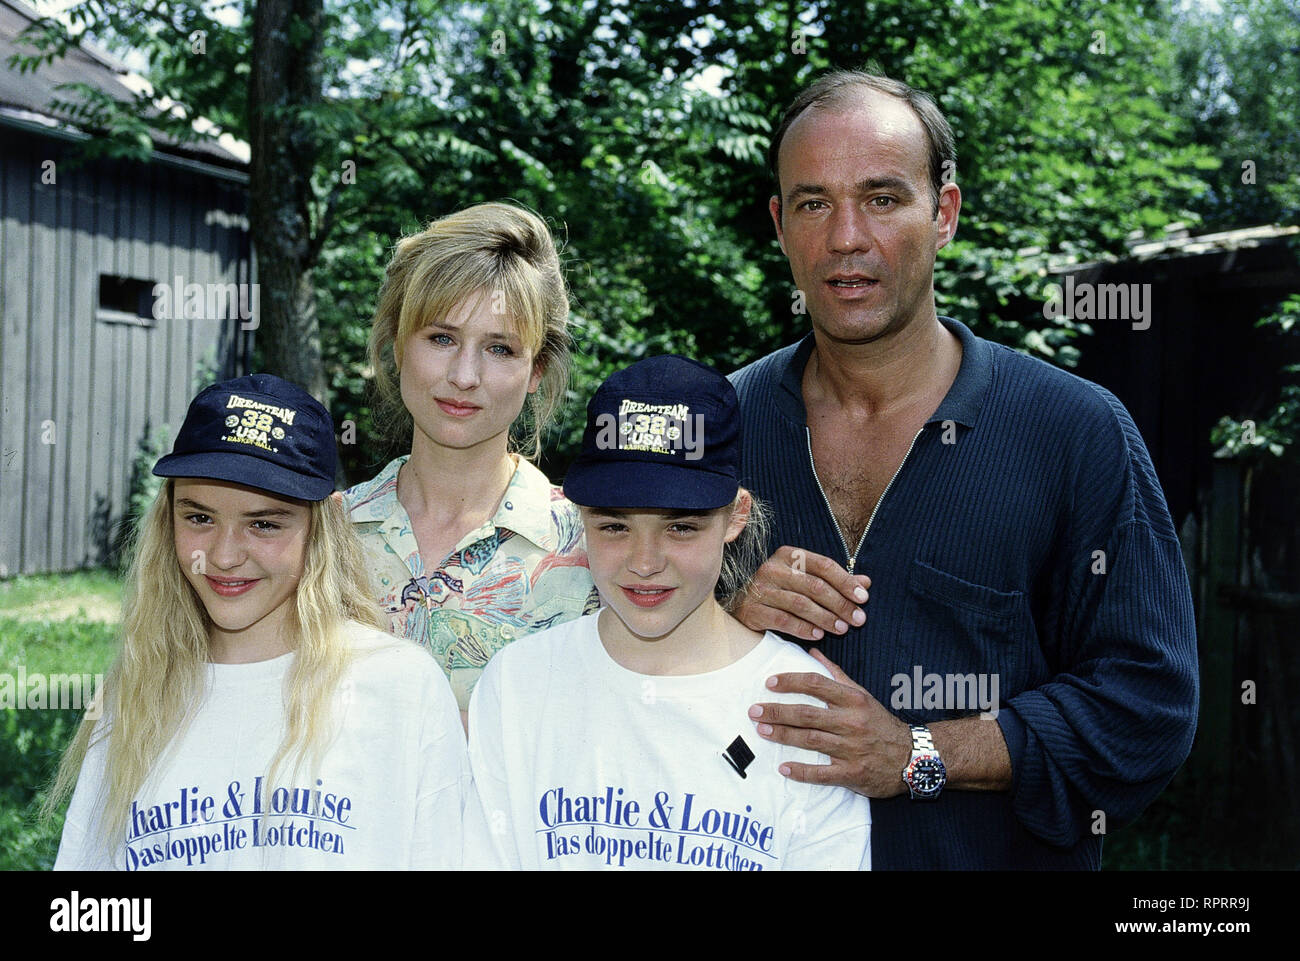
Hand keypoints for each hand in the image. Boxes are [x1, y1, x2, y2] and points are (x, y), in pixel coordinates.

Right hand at [731, 545, 870, 640]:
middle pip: (814, 585)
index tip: (863, 598)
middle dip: (840, 604)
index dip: (845, 582)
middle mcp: (772, 568)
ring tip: (842, 629)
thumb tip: (866, 583)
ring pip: (800, 604)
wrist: (740, 605)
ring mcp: (760, 589)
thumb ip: (835, 581)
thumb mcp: (806, 580)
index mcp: (789, 555)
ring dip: (825, 618)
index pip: (823, 565)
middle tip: (857, 619)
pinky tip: (818, 635)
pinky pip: (782, 620)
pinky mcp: (751, 610)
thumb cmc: (780, 591)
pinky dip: (803, 629)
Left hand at [749, 648, 910, 797]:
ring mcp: (851, 749)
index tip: (770, 683)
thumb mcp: (862, 695)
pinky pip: (822, 773)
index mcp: (853, 700)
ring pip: (810, 740)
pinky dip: (801, 771)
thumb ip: (836, 674)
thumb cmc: (881, 723)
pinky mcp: (852, 773)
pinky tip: (783, 767)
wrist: (912, 757)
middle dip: (777, 711)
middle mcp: (851, 722)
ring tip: (762, 731)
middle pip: (807, 714)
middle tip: (754, 710)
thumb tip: (813, 652)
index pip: (816, 684)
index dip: (791, 681)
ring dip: (783, 735)